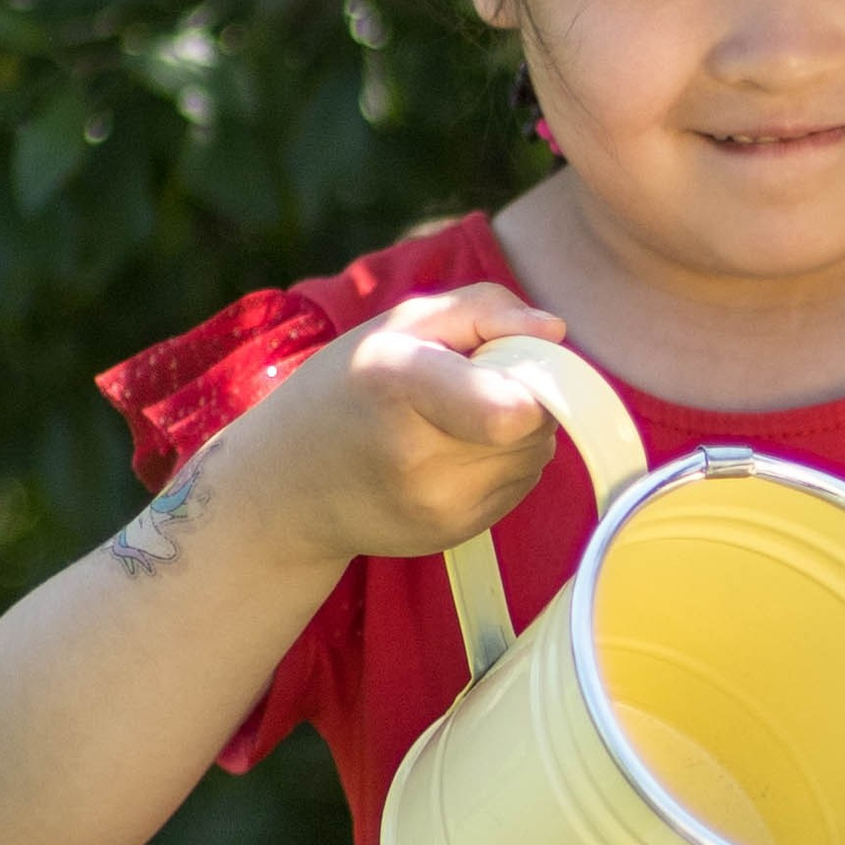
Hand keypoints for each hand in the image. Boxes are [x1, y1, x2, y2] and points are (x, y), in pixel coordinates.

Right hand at [225, 281, 569, 571]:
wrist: (287, 486)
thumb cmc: (347, 387)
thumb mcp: (399, 324)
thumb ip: (484, 309)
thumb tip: (556, 332)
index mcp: (397, 384)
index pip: (511, 409)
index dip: (532, 380)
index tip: (510, 362)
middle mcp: (418, 457)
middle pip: (534, 423)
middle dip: (522, 393)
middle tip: (472, 382)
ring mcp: (439, 507)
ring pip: (535, 454)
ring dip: (516, 429)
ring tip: (457, 417)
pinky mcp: (456, 535)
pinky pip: (519, 484)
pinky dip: (502, 461)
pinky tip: (453, 451)